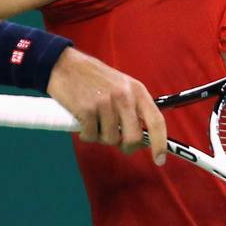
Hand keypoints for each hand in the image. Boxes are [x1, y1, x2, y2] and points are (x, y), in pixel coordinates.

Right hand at [46, 48, 166, 165]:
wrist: (66, 65)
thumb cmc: (95, 78)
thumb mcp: (122, 86)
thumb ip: (132, 108)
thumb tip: (140, 137)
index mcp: (137, 90)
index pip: (156, 120)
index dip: (160, 143)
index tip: (159, 160)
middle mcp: (124, 96)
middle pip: (133, 137)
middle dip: (125, 146)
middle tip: (116, 141)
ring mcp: (106, 103)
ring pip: (110, 139)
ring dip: (101, 137)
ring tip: (95, 122)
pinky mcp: (87, 109)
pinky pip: (91, 136)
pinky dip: (86, 135)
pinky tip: (82, 122)